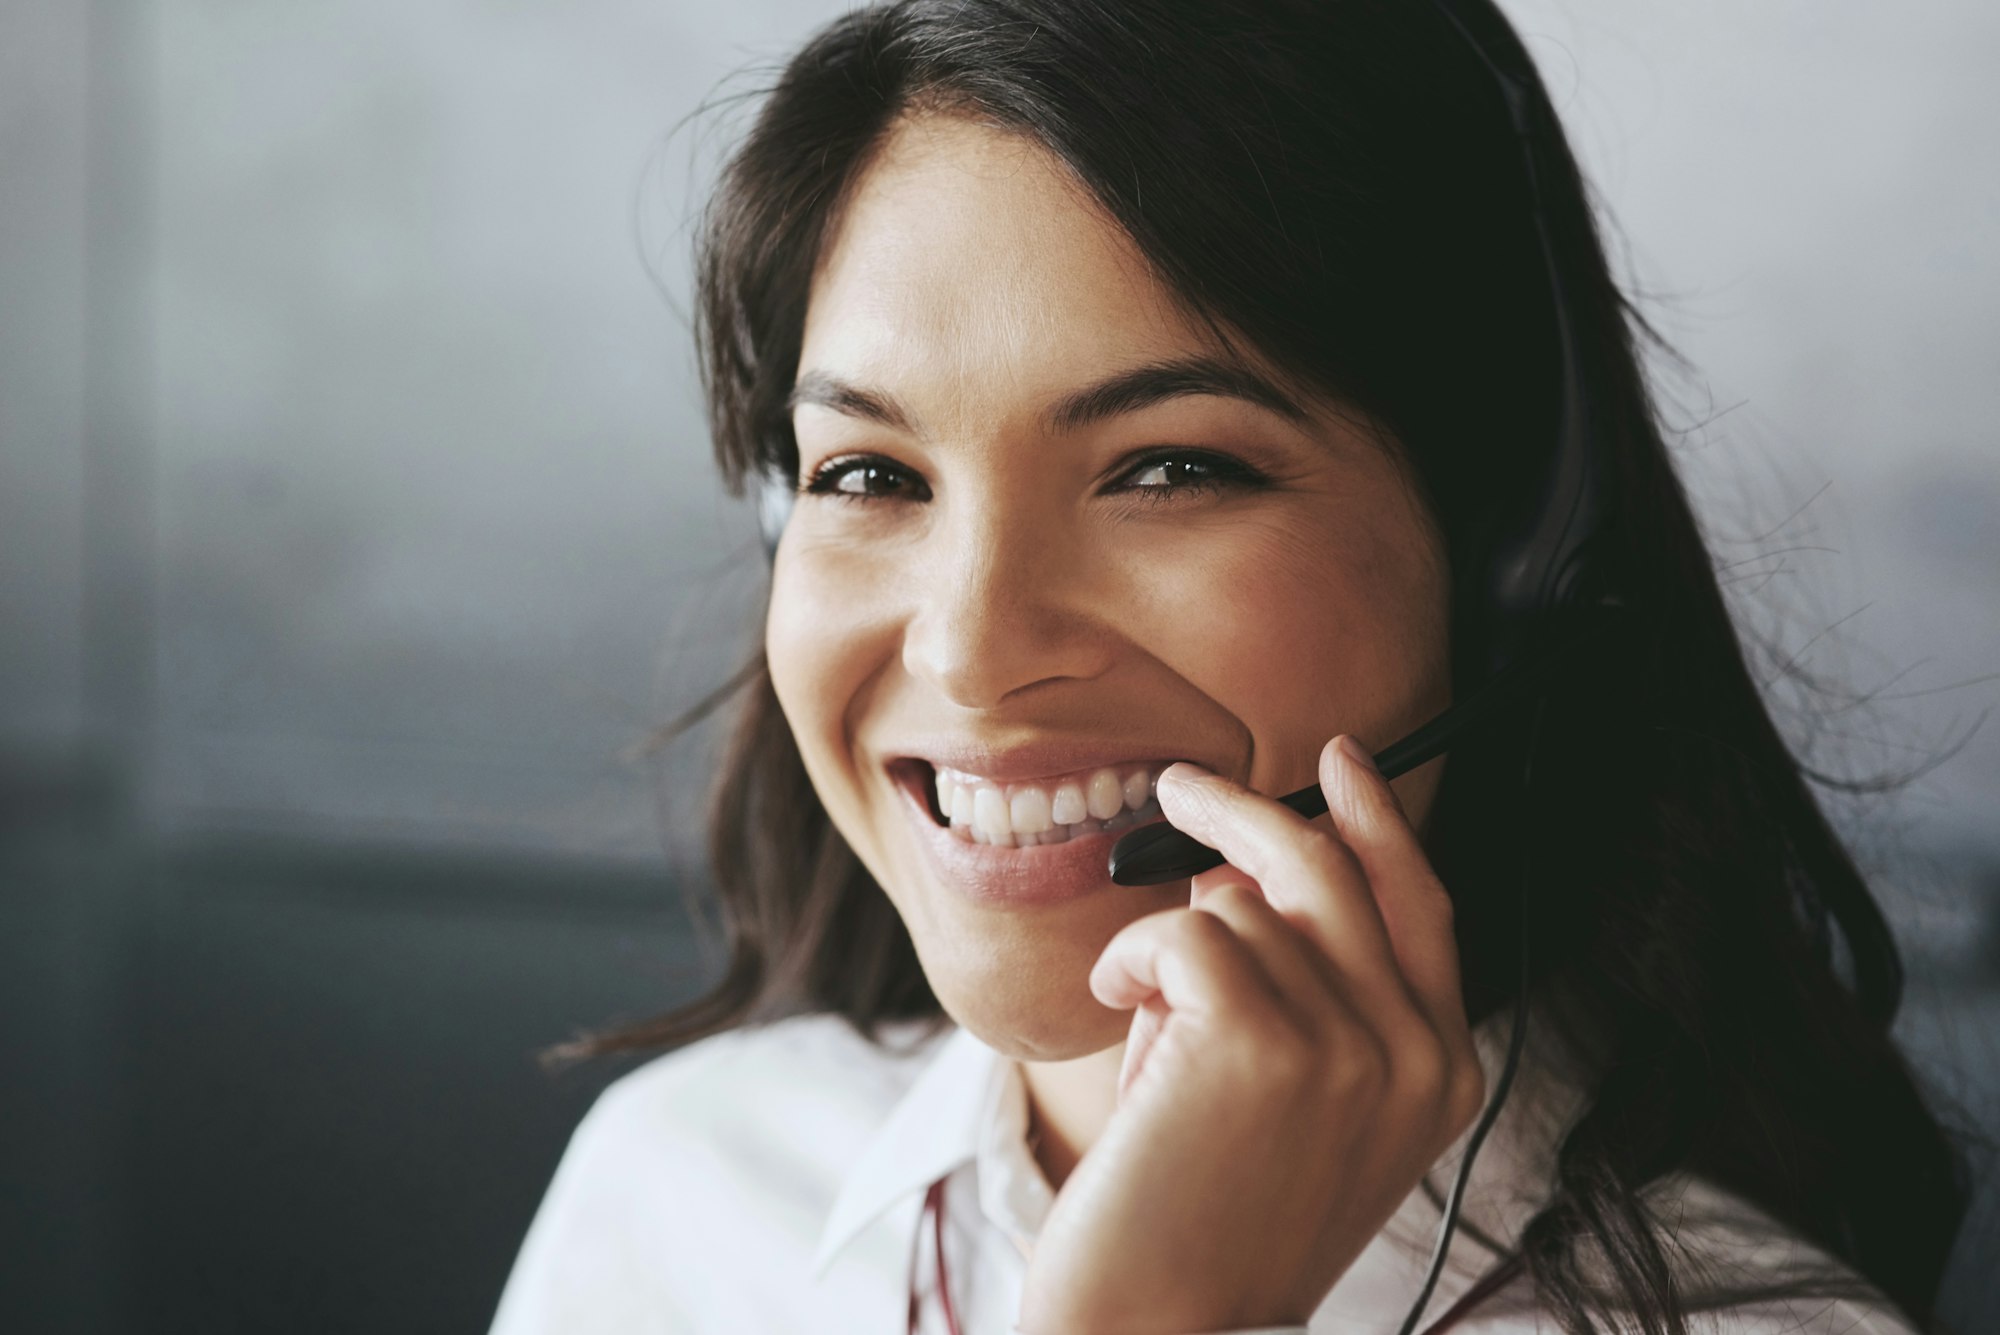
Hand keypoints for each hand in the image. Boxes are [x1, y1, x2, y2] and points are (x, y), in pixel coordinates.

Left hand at [1016, 735, 1485, 1334]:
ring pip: (1238, 906)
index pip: (1422, 905)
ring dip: (1167, 946)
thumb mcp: (1292, 1100)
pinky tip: (1119, 1014)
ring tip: (1145, 1024)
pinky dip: (1129, 961)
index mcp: (1440, 1074)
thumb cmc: (1207, 1214)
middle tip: (1178, 787)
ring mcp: (1348, 1047)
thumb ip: (1301, 990)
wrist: (1164, 1328)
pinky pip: (1181, 933)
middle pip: (1331, 869)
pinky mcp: (1263, 1041)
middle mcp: (1414, 1055)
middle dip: (1243, 811)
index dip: (1380, 823)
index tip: (1341, 761)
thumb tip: (1233, 870)